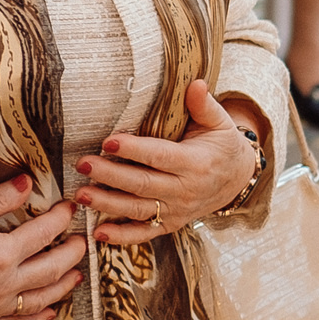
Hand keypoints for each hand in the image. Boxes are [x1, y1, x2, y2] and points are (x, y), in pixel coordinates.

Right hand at [0, 175, 84, 319]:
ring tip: (75, 274)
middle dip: (72, 252)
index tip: (69, 208)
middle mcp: (4, 285)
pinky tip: (49, 311)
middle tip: (81, 241)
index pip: (44, 233)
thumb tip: (28, 183)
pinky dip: (38, 319)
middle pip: (52, 268)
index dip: (62, 218)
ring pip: (42, 299)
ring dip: (64, 285)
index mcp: (1, 254)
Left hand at [74, 81, 260, 246]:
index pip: (160, 156)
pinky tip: (99, 232)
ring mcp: (176, 210)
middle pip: (142, 184)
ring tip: (81, 194)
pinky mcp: (170, 224)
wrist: (237, 180)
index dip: (134, 150)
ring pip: (138, 210)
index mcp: (195, 163)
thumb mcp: (219, 123)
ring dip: (108, 204)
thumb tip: (196, 82)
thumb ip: (204, 105)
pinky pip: (145, 233)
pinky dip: (122, 237)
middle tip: (83, 163)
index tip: (108, 141)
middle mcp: (185, 190)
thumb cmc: (222, 145)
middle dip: (110, 175)